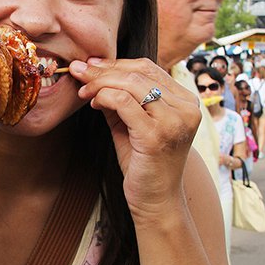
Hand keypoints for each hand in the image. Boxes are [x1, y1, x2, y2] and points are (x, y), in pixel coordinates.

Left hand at [69, 57, 200, 223]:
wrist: (156, 201)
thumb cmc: (144, 163)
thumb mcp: (132, 123)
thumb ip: (120, 98)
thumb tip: (93, 71)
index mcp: (186, 101)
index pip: (149, 68)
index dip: (117, 63)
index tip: (90, 65)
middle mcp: (186, 108)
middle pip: (139, 72)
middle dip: (103, 70)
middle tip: (78, 71)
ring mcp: (173, 121)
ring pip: (131, 84)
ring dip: (100, 83)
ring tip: (83, 91)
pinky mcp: (156, 135)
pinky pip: (124, 103)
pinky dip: (104, 97)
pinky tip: (93, 104)